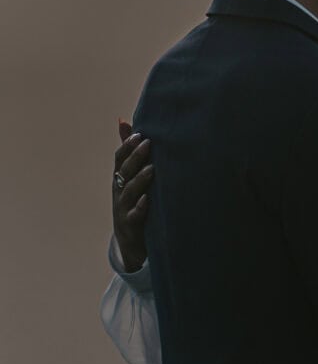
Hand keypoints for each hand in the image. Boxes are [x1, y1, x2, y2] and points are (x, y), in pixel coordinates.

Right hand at [113, 119, 151, 273]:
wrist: (129, 242)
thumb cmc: (132, 202)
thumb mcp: (129, 177)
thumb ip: (128, 151)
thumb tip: (123, 120)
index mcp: (119, 179)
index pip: (119, 159)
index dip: (127, 146)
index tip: (139, 134)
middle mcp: (119, 192)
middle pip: (124, 172)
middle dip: (135, 157)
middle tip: (148, 143)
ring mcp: (123, 209)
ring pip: (129, 192)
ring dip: (140, 180)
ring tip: (152, 169)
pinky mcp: (131, 226)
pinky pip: (134, 216)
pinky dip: (140, 208)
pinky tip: (148, 200)